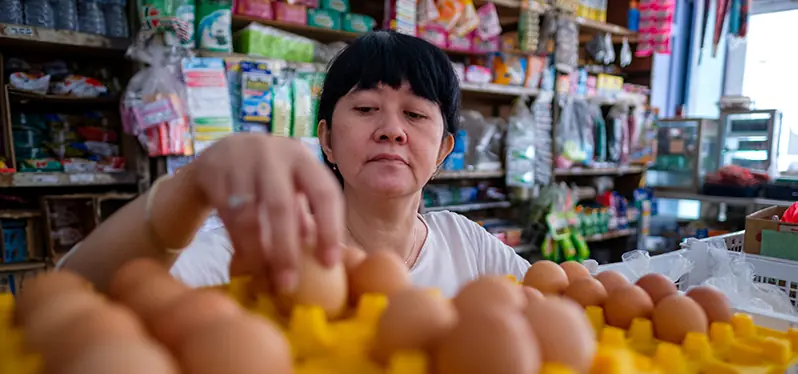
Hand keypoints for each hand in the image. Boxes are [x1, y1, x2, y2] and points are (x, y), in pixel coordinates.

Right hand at [190, 133, 344, 291]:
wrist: (221, 153)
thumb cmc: (269, 180)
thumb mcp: (292, 187)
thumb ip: (307, 218)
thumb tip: (330, 264)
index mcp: (303, 159)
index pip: (324, 193)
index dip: (329, 229)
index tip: (330, 265)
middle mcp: (273, 156)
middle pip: (281, 205)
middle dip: (286, 249)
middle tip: (289, 285)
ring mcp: (240, 162)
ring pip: (248, 215)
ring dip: (257, 253)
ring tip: (265, 283)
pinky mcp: (213, 172)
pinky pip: (226, 216)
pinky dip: (237, 244)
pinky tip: (244, 265)